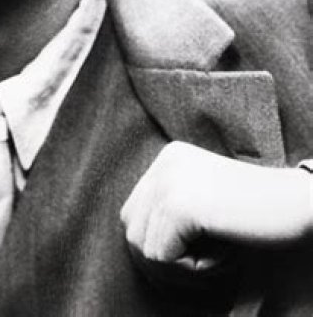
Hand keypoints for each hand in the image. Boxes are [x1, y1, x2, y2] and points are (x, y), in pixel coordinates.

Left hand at [120, 141, 312, 271]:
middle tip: (208, 264)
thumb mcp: (207, 203)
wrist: (304, 205)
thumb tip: (138, 249)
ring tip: (221, 254)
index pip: (134, 213)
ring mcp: (169, 181)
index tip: (195, 258)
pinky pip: (163, 258)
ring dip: (182, 268)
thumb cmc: (262, 215)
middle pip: (132, 230)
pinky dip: (196, 270)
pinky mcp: (180, 205)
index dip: (158, 246)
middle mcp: (164, 163)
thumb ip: (172, 213)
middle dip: (165, 262)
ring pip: (144, 249)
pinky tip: (228, 252)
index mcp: (169, 159)